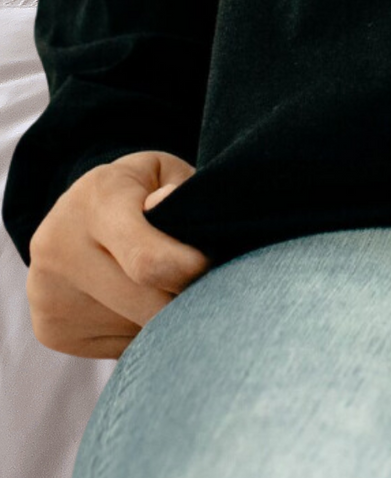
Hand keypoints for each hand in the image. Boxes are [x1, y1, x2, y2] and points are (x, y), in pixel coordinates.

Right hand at [25, 150, 212, 358]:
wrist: (75, 213)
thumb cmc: (137, 190)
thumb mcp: (163, 172)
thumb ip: (180, 192)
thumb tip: (170, 206)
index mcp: (98, 202)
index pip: (147, 260)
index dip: (189, 272)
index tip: (210, 267)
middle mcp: (62, 249)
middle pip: (145, 306)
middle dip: (185, 302)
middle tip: (205, 284)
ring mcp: (50, 295)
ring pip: (135, 332)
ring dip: (164, 320)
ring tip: (164, 285)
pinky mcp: (51, 329)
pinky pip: (117, 349)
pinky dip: (139, 332)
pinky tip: (134, 301)